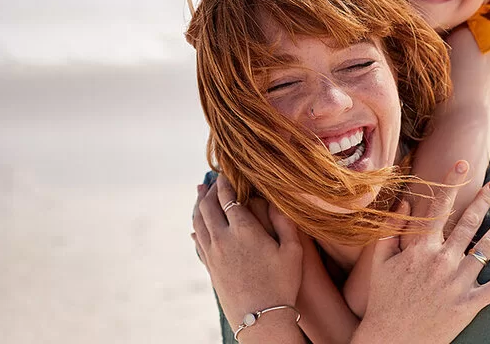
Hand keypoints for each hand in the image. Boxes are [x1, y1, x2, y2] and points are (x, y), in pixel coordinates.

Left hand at [192, 177, 303, 335]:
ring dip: (198, 205)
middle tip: (210, 181)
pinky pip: (197, 241)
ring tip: (199, 194)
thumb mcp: (293, 251)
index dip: (225, 183)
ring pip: (198, 222)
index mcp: (244, 230)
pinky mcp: (209, 267)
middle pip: (208, 206)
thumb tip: (276, 201)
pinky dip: (196, 228)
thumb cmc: (282, 284)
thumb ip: (284, 222)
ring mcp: (212, 253)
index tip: (225, 173)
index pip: (228, 198)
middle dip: (208, 191)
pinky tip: (196, 226)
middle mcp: (223, 238)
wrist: (260, 317)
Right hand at [353, 161, 489, 343]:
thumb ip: (392, 230)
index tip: (462, 163)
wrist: (393, 341)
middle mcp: (442, 262)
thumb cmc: (384, 302)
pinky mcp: (471, 304)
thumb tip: (405, 202)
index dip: (452, 183)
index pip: (439, 208)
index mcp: (420, 249)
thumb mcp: (380, 263)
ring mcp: (458, 284)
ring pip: (487, 247)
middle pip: (468, 223)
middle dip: (484, 200)